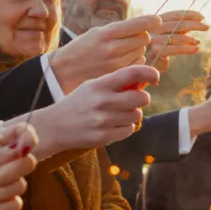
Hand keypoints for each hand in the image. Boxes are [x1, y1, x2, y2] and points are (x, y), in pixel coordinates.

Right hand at [32, 65, 155, 153]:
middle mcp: (103, 101)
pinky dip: (125, 128)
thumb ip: (116, 83)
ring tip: (118, 114)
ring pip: (137, 115)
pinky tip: (113, 125)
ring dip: (132, 114)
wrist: (54, 126)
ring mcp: (103, 120)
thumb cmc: (78, 103)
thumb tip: (144, 80)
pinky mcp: (104, 137)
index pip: (132, 73)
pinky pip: (129, 130)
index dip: (150, 73)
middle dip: (141, 99)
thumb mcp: (92, 87)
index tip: (155, 78)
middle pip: (141, 98)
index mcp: (100, 85)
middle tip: (133, 100)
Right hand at [48, 17, 164, 92]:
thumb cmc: (81, 50)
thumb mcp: (96, 34)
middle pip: (143, 39)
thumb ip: (118, 31)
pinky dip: (135, 67)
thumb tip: (143, 26)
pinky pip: (138, 70)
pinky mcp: (117, 79)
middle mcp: (112, 49)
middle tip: (127, 42)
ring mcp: (115, 65)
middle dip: (140, 39)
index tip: (157, 20)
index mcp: (105, 34)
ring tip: (120, 56)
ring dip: (137, 54)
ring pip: (142, 55)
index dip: (150, 21)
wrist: (63, 73)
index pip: (137, 24)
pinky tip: (122, 67)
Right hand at [144, 10, 207, 72]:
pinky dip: (187, 49)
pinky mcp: (155, 52)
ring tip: (199, 41)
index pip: (174, 14)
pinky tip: (196, 49)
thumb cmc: (154, 50)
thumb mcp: (165, 36)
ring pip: (176, 36)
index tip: (202, 16)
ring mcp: (153, 40)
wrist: (139, 66)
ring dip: (190, 38)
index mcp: (155, 21)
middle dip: (194, 24)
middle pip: (176, 23)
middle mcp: (153, 28)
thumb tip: (195, 21)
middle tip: (207, 26)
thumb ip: (177, 28)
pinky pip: (175, 49)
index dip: (189, 14)